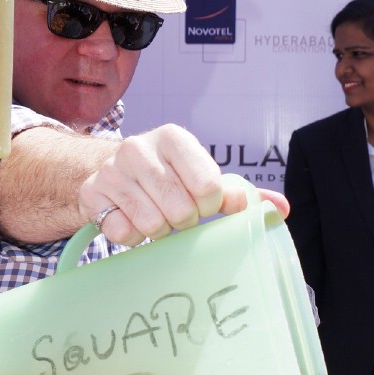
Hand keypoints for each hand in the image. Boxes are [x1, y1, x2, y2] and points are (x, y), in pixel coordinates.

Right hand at [78, 124, 289, 247]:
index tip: (203, 202)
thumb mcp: (203, 177)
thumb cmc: (168, 177)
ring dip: (160, 231)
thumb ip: (242, 193)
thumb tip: (281, 209)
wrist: (108, 172)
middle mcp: (139, 148)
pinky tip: (131, 219)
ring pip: (153, 225)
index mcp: (173, 138)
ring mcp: (112, 171)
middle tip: (177, 213)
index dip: (211, 205)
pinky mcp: (92, 194)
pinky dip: (133, 237)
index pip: (209, 186)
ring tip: (155, 216)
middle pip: (182, 211)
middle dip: (185, 222)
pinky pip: (124, 234)